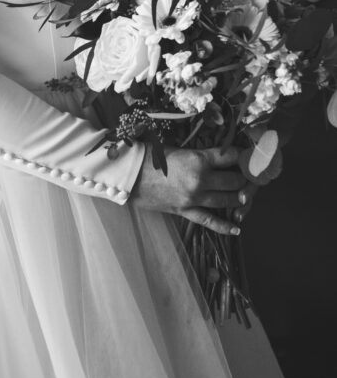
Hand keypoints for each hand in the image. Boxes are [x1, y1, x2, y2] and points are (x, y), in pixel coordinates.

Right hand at [131, 144, 251, 235]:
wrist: (128, 175)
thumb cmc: (150, 156)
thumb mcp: (177, 149)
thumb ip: (199, 154)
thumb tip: (218, 156)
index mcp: (198, 159)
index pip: (231, 156)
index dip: (242, 155)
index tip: (247, 155)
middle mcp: (200, 179)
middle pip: (234, 181)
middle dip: (244, 178)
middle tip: (248, 176)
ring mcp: (194, 198)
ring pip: (227, 200)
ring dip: (239, 198)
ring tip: (244, 195)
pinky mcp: (185, 211)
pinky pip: (209, 221)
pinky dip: (225, 226)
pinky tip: (237, 228)